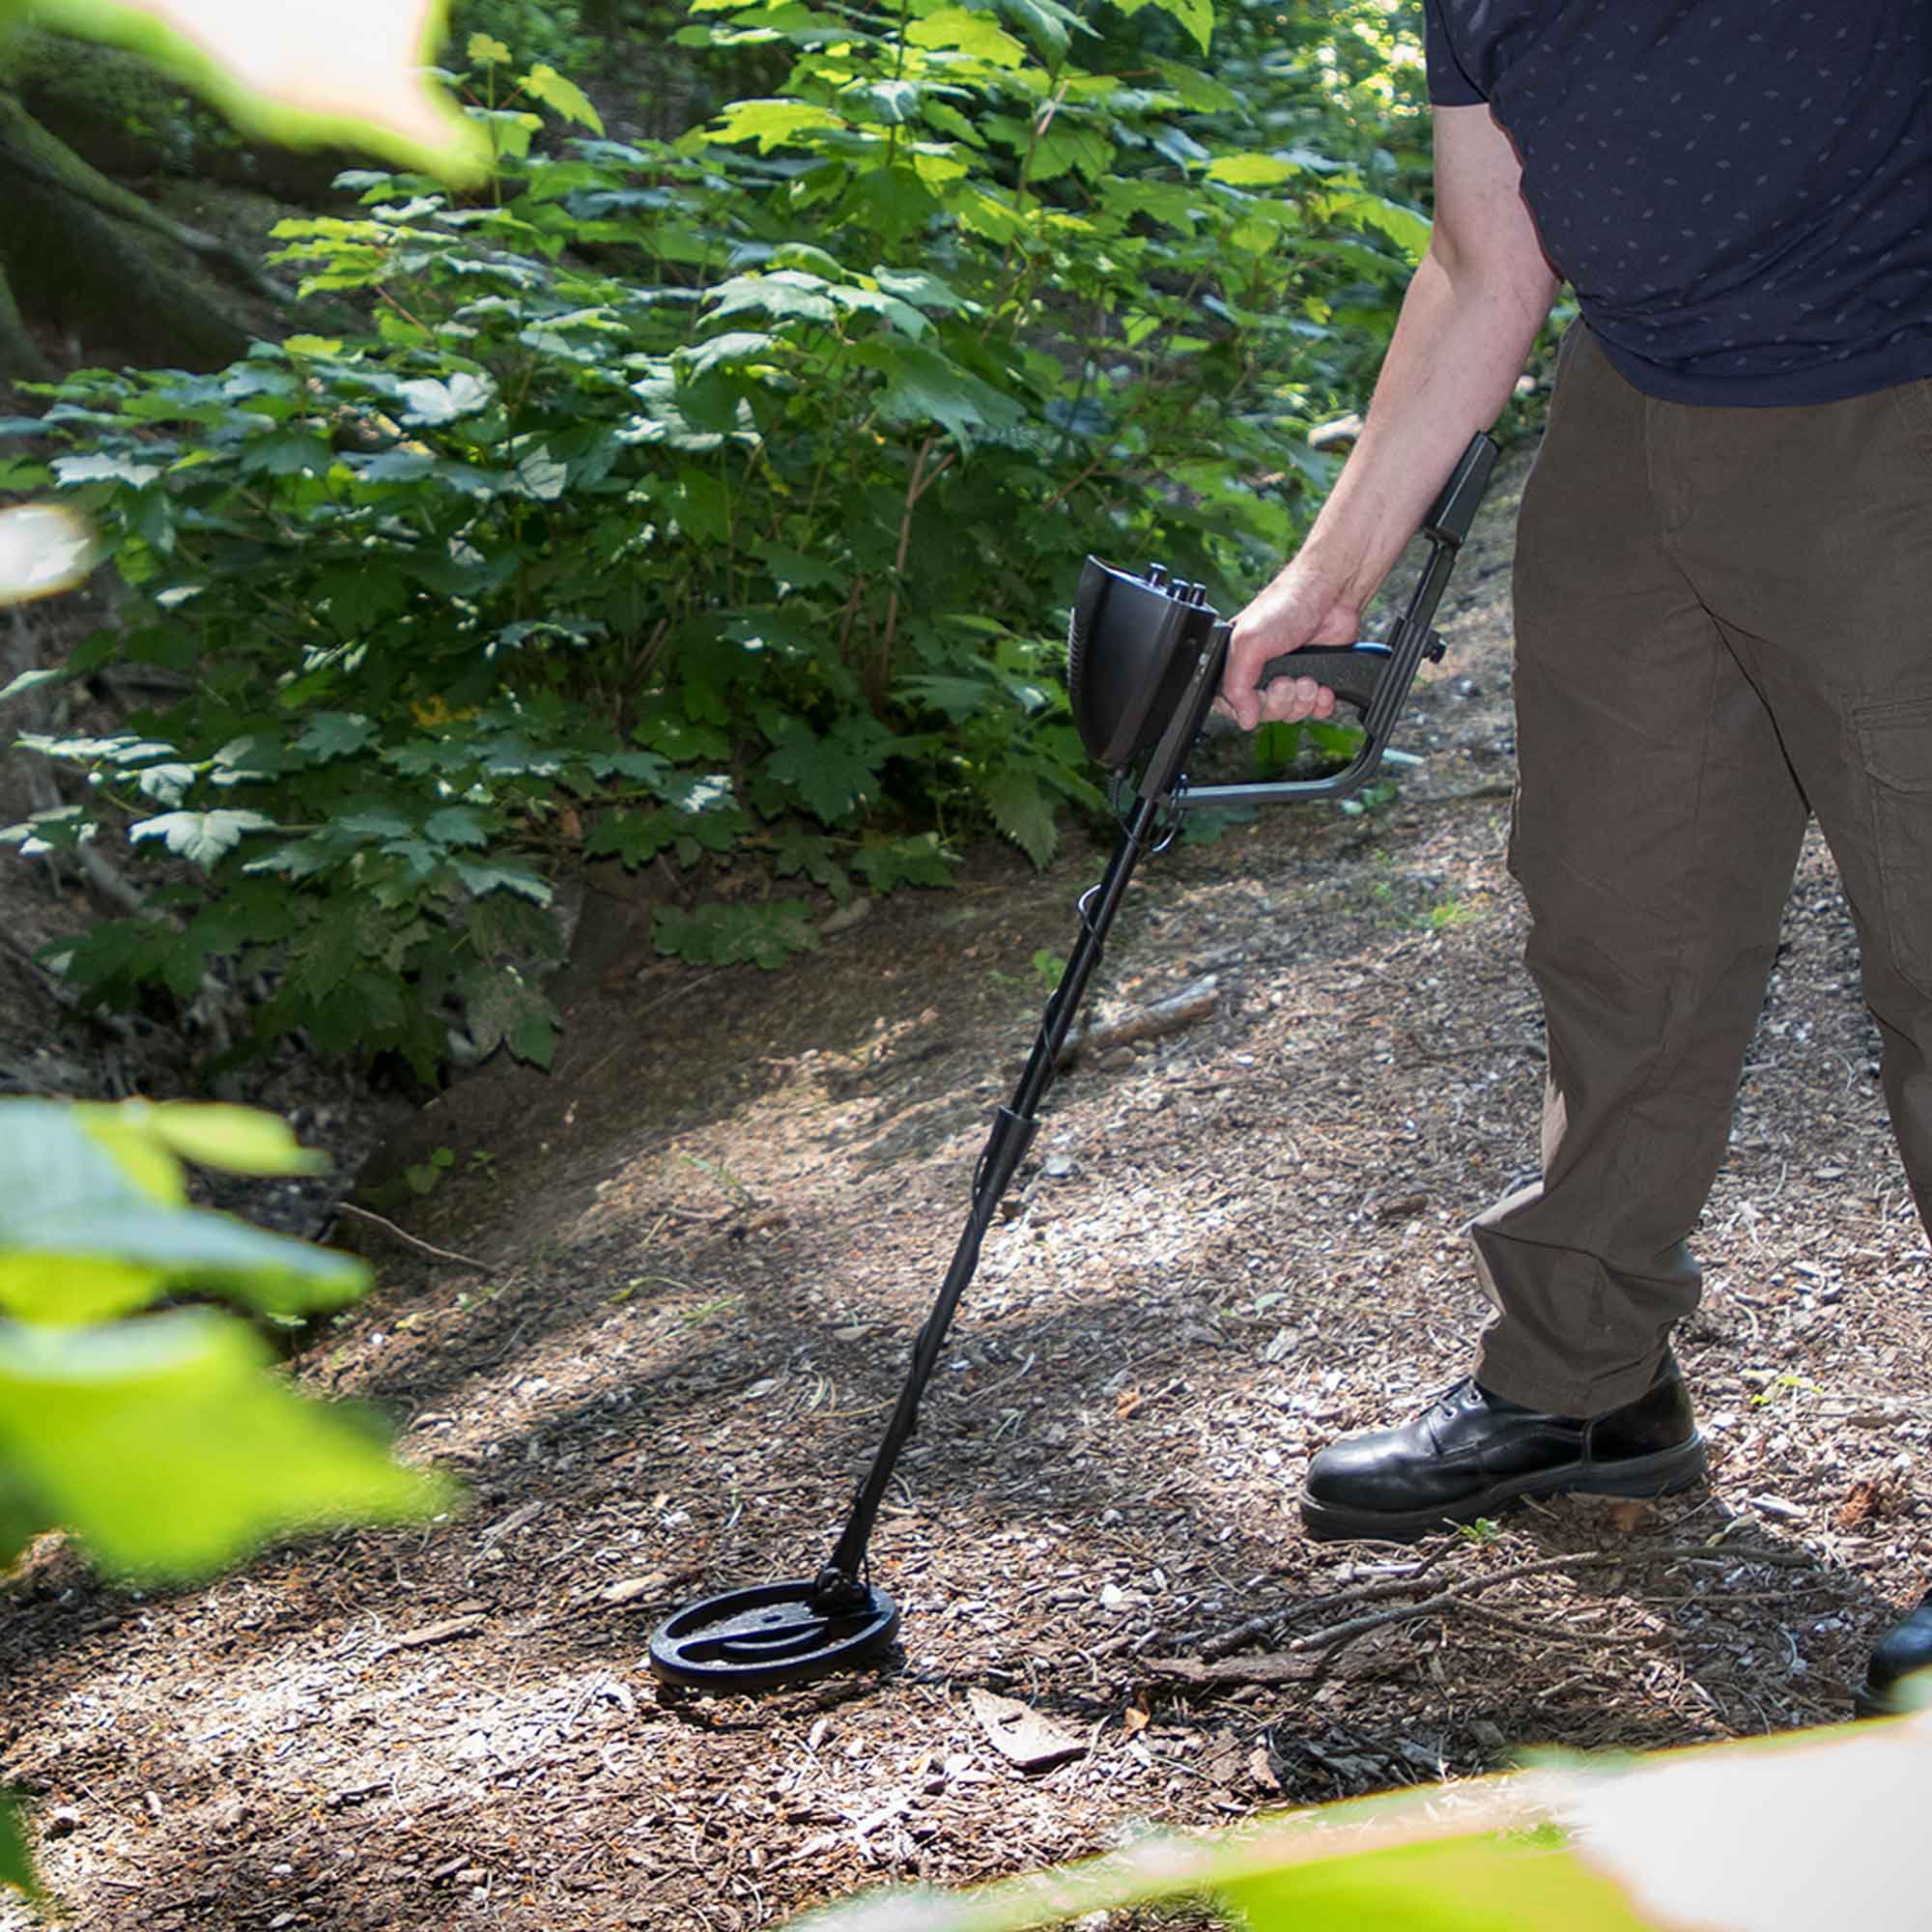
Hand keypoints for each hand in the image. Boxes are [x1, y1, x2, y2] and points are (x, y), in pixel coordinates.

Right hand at [1218, 563, 1361, 732]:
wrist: (1331, 594)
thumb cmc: (1286, 604)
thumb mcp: (1247, 642)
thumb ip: (1236, 684)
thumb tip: (1244, 718)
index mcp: (1238, 664)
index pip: (1232, 706)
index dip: (1247, 708)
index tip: (1260, 694)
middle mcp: (1263, 673)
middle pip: (1265, 714)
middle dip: (1280, 702)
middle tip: (1287, 681)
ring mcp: (1291, 677)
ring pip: (1292, 714)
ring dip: (1303, 700)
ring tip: (1308, 678)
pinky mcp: (1317, 680)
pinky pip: (1317, 711)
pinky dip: (1322, 703)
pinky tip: (1323, 686)